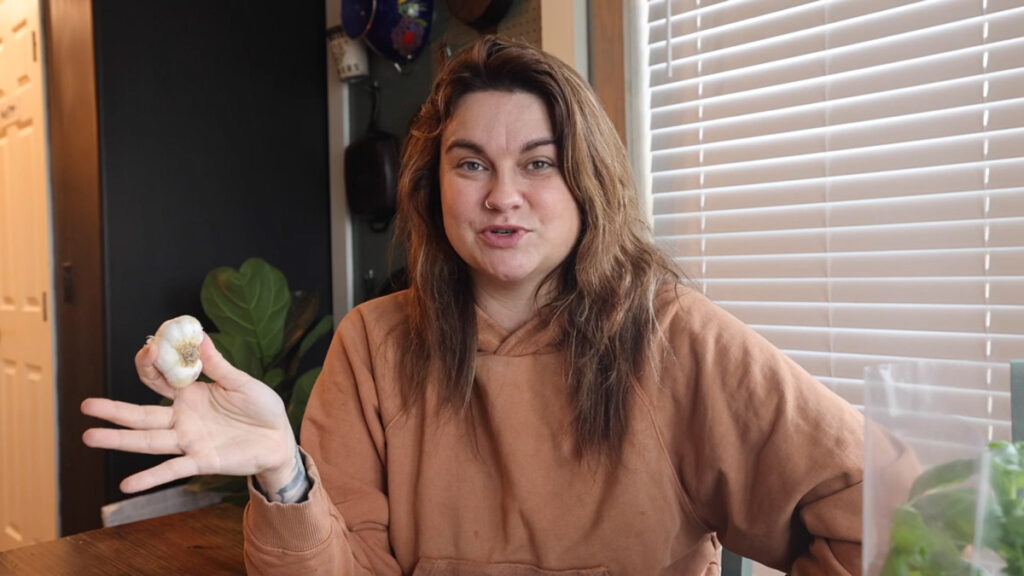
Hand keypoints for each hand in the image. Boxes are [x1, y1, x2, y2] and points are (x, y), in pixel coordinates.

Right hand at [81, 335, 297, 494]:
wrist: (279, 438)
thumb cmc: (262, 407)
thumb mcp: (241, 382)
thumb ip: (218, 365)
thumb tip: (201, 335)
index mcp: (192, 393)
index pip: (159, 379)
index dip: (151, 365)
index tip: (151, 347)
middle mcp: (183, 417)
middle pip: (142, 413)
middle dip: (114, 409)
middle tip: (86, 405)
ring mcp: (189, 440)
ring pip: (149, 440)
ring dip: (120, 439)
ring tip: (90, 437)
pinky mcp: (201, 461)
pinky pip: (172, 469)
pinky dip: (150, 477)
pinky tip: (127, 485)